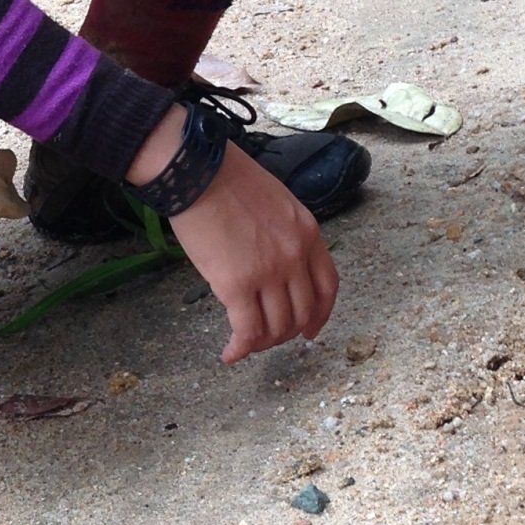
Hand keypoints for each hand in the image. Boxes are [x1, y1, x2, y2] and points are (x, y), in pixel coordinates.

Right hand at [129, 122, 336, 363]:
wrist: (197, 170)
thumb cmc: (226, 178)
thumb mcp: (275, 202)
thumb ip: (283, 235)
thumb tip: (271, 264)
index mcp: (307, 233)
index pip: (327, 286)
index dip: (321, 315)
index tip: (310, 330)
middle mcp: (295, 256)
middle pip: (302, 312)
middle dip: (285, 333)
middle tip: (266, 338)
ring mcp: (268, 272)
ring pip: (276, 327)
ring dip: (262, 343)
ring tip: (245, 344)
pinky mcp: (236, 284)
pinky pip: (246, 330)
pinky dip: (240, 349)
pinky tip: (229, 354)